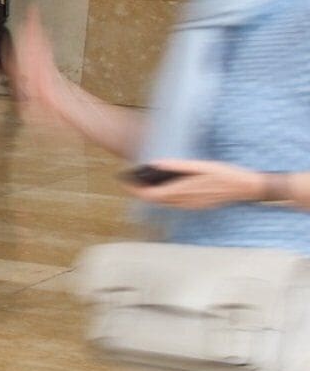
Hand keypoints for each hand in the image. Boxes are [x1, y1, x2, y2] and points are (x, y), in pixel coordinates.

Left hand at [133, 160, 276, 210]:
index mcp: (185, 191)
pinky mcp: (197, 205)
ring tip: (141, 182)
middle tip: (129, 180)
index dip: (136, 190)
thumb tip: (156, 164)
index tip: (125, 181)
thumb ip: (177, 166)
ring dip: (152, 195)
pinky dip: (164, 197)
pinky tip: (163, 188)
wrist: (245, 188)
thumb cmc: (224, 174)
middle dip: (140, 191)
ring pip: (165, 203)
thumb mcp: (200, 166)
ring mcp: (192, 205)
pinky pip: (175, 204)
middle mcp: (186, 201)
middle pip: (156, 201)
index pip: (152, 195)